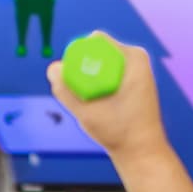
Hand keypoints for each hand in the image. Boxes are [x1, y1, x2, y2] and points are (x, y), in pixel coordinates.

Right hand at [46, 31, 168, 164]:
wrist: (140, 150)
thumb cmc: (119, 132)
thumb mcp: (87, 112)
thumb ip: (66, 90)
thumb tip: (52, 68)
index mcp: (133, 57)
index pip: (95, 41)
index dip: (77, 58)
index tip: (75, 84)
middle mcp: (135, 58)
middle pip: (95, 52)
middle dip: (80, 70)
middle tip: (82, 98)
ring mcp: (134, 68)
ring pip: (97, 64)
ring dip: (86, 81)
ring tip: (95, 106)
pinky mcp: (129, 79)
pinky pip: (104, 73)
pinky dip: (93, 86)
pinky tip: (97, 106)